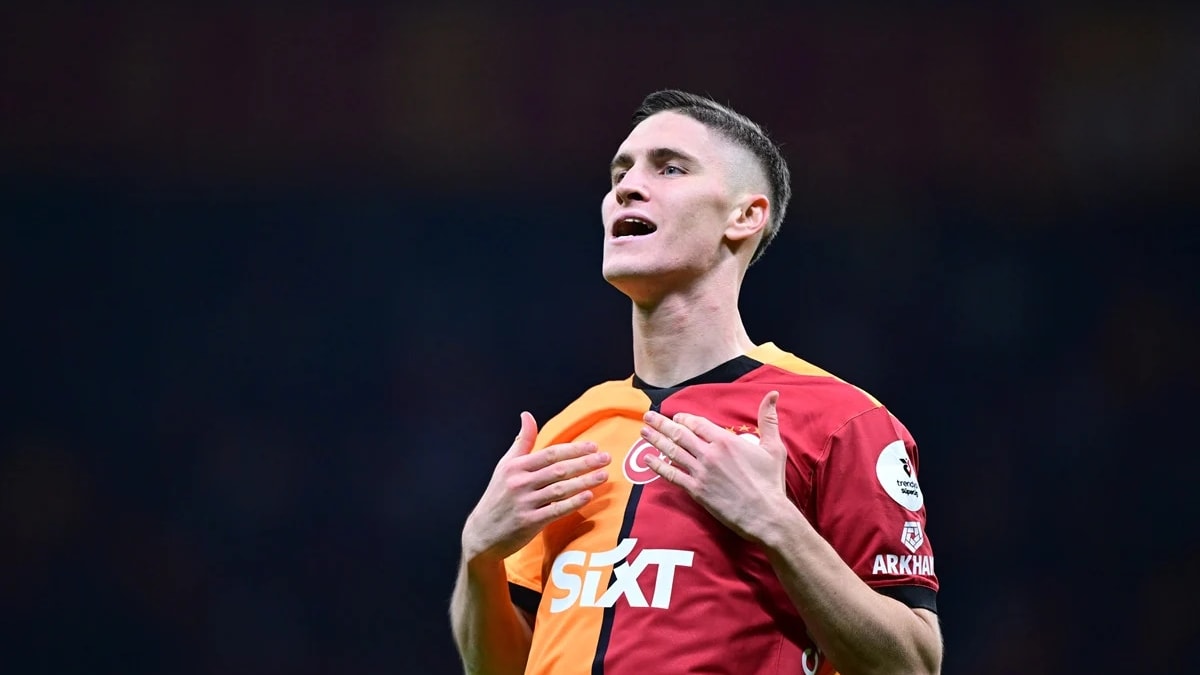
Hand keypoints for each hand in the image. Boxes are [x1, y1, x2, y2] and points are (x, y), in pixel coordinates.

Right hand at [462, 411, 610, 562]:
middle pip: (558, 469)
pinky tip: (589, 496)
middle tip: (606, 458)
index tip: (593, 446)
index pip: (550, 453)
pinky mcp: (529, 522)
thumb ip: (521, 442)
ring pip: (560, 489)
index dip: (573, 449)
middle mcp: (520, 482)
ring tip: (604, 475)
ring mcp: (524, 503)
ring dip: (584, 481)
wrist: (482, 533)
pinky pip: (555, 511)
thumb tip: (527, 415)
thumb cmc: (498, 496)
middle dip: (585, 462)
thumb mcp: (505, 466)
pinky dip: (573, 503)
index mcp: (515, 466)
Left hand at [641, 391, 790, 542]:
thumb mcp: (774, 447)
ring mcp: (701, 473)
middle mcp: (710, 454)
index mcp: (726, 441)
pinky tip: (647, 459)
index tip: (675, 417)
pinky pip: (672, 475)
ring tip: (643, 431)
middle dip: (662, 423)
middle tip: (648, 416)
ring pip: (672, 452)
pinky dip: (658, 467)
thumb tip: (773, 395)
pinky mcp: (696, 491)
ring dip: (655, 440)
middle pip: (679, 434)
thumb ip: (768, 420)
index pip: (697, 423)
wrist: (766, 515)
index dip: (684, 418)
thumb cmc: (771, 482)